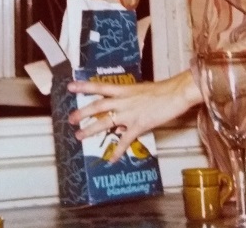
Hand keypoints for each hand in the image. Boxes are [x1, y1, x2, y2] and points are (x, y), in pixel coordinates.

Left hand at [67, 70, 202, 161]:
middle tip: (71, 119)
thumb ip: (127, 97)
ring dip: (91, 130)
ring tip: (79, 136)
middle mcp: (122, 101)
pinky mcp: (139, 125)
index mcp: (123, 90)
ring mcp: (129, 113)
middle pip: (97, 106)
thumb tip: (119, 105)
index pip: (99, 87)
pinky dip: (118, 150)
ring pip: (105, 122)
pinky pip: (125, 140)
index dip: (83, 86)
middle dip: (82, 113)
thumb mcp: (139, 89)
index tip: (70, 86)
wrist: (175, 94)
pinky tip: (111, 158)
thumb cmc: (160, 90)